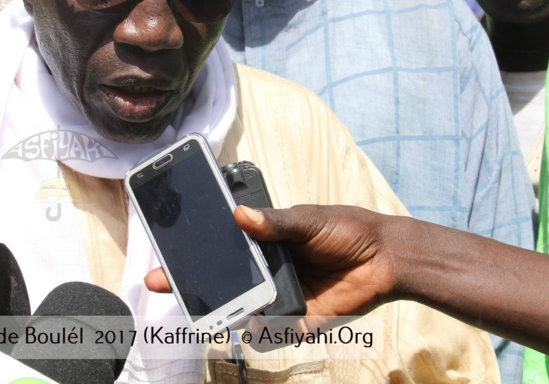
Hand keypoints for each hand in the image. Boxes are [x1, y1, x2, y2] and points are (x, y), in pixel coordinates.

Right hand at [144, 204, 398, 317]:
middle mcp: (264, 270)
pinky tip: (257, 324)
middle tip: (163, 282)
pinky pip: (273, 332)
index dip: (193, 249)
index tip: (167, 248)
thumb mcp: (308, 219)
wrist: (385, 258)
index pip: (221, 245)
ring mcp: (278, 296)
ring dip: (225, 310)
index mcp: (263, 240)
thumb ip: (276, 221)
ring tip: (210, 306)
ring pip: (242, 308)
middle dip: (192, 284)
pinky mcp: (297, 320)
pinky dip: (263, 333)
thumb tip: (241, 215)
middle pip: (222, 281)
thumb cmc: (345, 228)